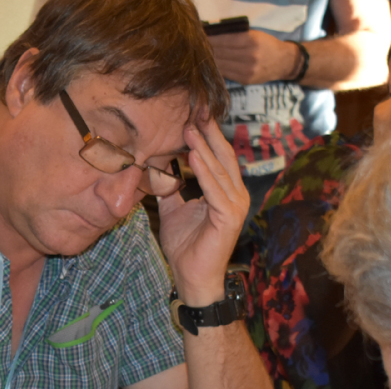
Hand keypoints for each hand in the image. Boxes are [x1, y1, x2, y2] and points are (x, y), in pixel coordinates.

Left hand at [157, 115, 247, 305]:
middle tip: (195, 109)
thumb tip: (155, 167)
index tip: (191, 114)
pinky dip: (203, 172)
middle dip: (208, 133)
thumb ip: (169, 189)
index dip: (205, 135)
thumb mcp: (173, 211)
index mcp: (225, 191)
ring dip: (203, 148)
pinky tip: (192, 156)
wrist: (192, 277)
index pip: (217, 156)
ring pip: (219, 170)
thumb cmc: (186, 247)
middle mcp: (235, 195)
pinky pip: (214, 189)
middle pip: (223, 156)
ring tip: (189, 128)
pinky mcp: (229, 217)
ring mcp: (235, 205)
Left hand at [209, 30, 301, 84]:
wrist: (284, 62)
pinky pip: (225, 73)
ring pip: (221, 64)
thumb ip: (236, 36)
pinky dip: (216, 68)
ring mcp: (247, 70)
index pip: (225, 39)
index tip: (200, 36)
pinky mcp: (244, 80)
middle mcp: (249, 56)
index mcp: (252, 41)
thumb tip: (214, 36)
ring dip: (209, 60)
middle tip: (195, 46)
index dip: (211, 38)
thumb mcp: (255, 35)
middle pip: (221, 52)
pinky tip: (210, 64)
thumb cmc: (267, 45)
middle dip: (207, 48)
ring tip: (200, 55)